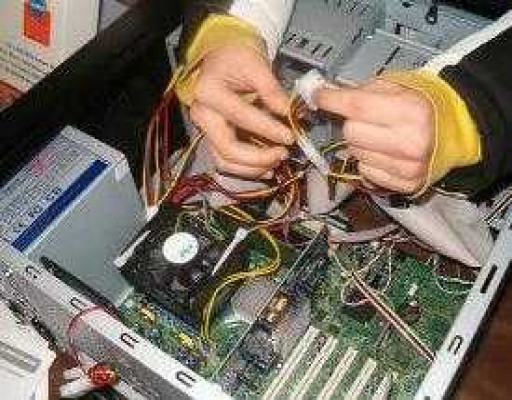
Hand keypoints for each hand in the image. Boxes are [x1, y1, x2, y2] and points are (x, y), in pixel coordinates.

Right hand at [189, 45, 293, 177]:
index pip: (241, 117)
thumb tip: (288, 113)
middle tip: (283, 154)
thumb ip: (272, 90)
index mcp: (209, 93)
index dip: (268, 130)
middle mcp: (202, 116)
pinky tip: (267, 168)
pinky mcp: (213, 139)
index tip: (290, 136)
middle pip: (228, 149)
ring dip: (253, 168)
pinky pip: (227, 162)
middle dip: (258, 158)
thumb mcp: (256, 64)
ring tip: (277, 162)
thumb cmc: (236, 57)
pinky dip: (247, 169)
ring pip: (225, 162)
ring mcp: (206, 130)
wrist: (224, 58)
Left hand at [315, 79, 434, 193]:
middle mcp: (409, 142)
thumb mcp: (399, 86)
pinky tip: (384, 153)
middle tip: (366, 119)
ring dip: (360, 144)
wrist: (456, 130)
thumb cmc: (424, 104)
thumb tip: (324, 93)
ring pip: (355, 154)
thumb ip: (362, 91)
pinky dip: (369, 161)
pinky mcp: (405, 184)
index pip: (357, 106)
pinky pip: (365, 172)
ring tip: (380, 136)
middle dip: (352, 123)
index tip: (317, 96)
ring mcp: (407, 167)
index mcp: (410, 111)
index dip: (331, 100)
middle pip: (351, 133)